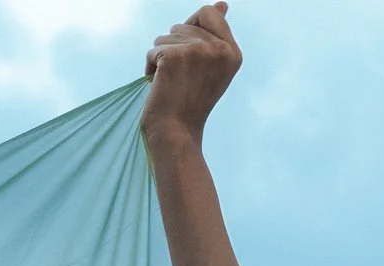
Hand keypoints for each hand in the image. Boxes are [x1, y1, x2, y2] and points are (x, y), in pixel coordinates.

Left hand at [141, 4, 239, 145]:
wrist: (176, 134)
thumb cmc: (188, 103)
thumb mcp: (209, 66)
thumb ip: (214, 34)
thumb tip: (222, 3)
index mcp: (233, 53)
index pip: (209, 12)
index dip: (191, 28)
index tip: (188, 57)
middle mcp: (220, 50)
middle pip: (183, 23)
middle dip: (173, 47)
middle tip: (181, 77)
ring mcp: (199, 51)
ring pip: (166, 35)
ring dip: (161, 58)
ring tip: (171, 83)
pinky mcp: (176, 56)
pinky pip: (154, 49)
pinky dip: (151, 66)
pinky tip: (160, 85)